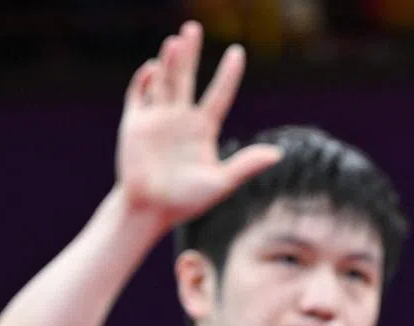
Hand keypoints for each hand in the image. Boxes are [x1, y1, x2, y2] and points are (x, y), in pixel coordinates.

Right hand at [115, 21, 282, 228]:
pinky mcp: (135, 124)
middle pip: (187, 78)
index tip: (237, 53)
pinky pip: (138, 97)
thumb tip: (278, 154)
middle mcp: (181, 118)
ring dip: (169, 62)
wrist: (152, 209)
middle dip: (190, 54)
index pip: (219, 95)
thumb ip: (246, 166)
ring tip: (176, 42)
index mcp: (204, 129)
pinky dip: (144, 82)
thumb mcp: (222, 183)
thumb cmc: (188, 200)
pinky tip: (152, 69)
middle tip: (193, 28)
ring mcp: (157, 119)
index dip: (228, 74)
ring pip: (164, 82)